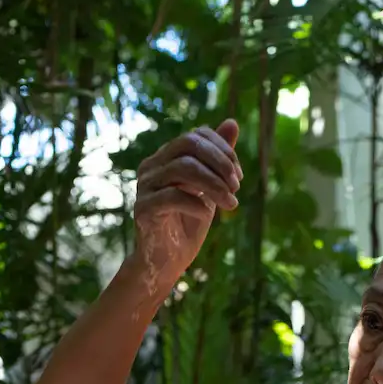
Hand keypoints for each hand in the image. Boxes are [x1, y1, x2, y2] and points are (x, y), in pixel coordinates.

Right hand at [131, 119, 240, 279]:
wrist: (167, 261)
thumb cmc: (188, 223)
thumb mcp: (210, 188)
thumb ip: (218, 158)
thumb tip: (232, 122)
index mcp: (166, 157)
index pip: (196, 135)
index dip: (223, 150)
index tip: (239, 176)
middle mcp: (152, 166)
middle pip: (188, 144)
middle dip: (220, 162)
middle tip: (237, 186)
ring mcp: (144, 186)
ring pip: (182, 168)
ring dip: (214, 184)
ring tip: (231, 204)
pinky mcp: (143, 209)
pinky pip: (172, 196)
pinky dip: (197, 204)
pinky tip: (207, 215)